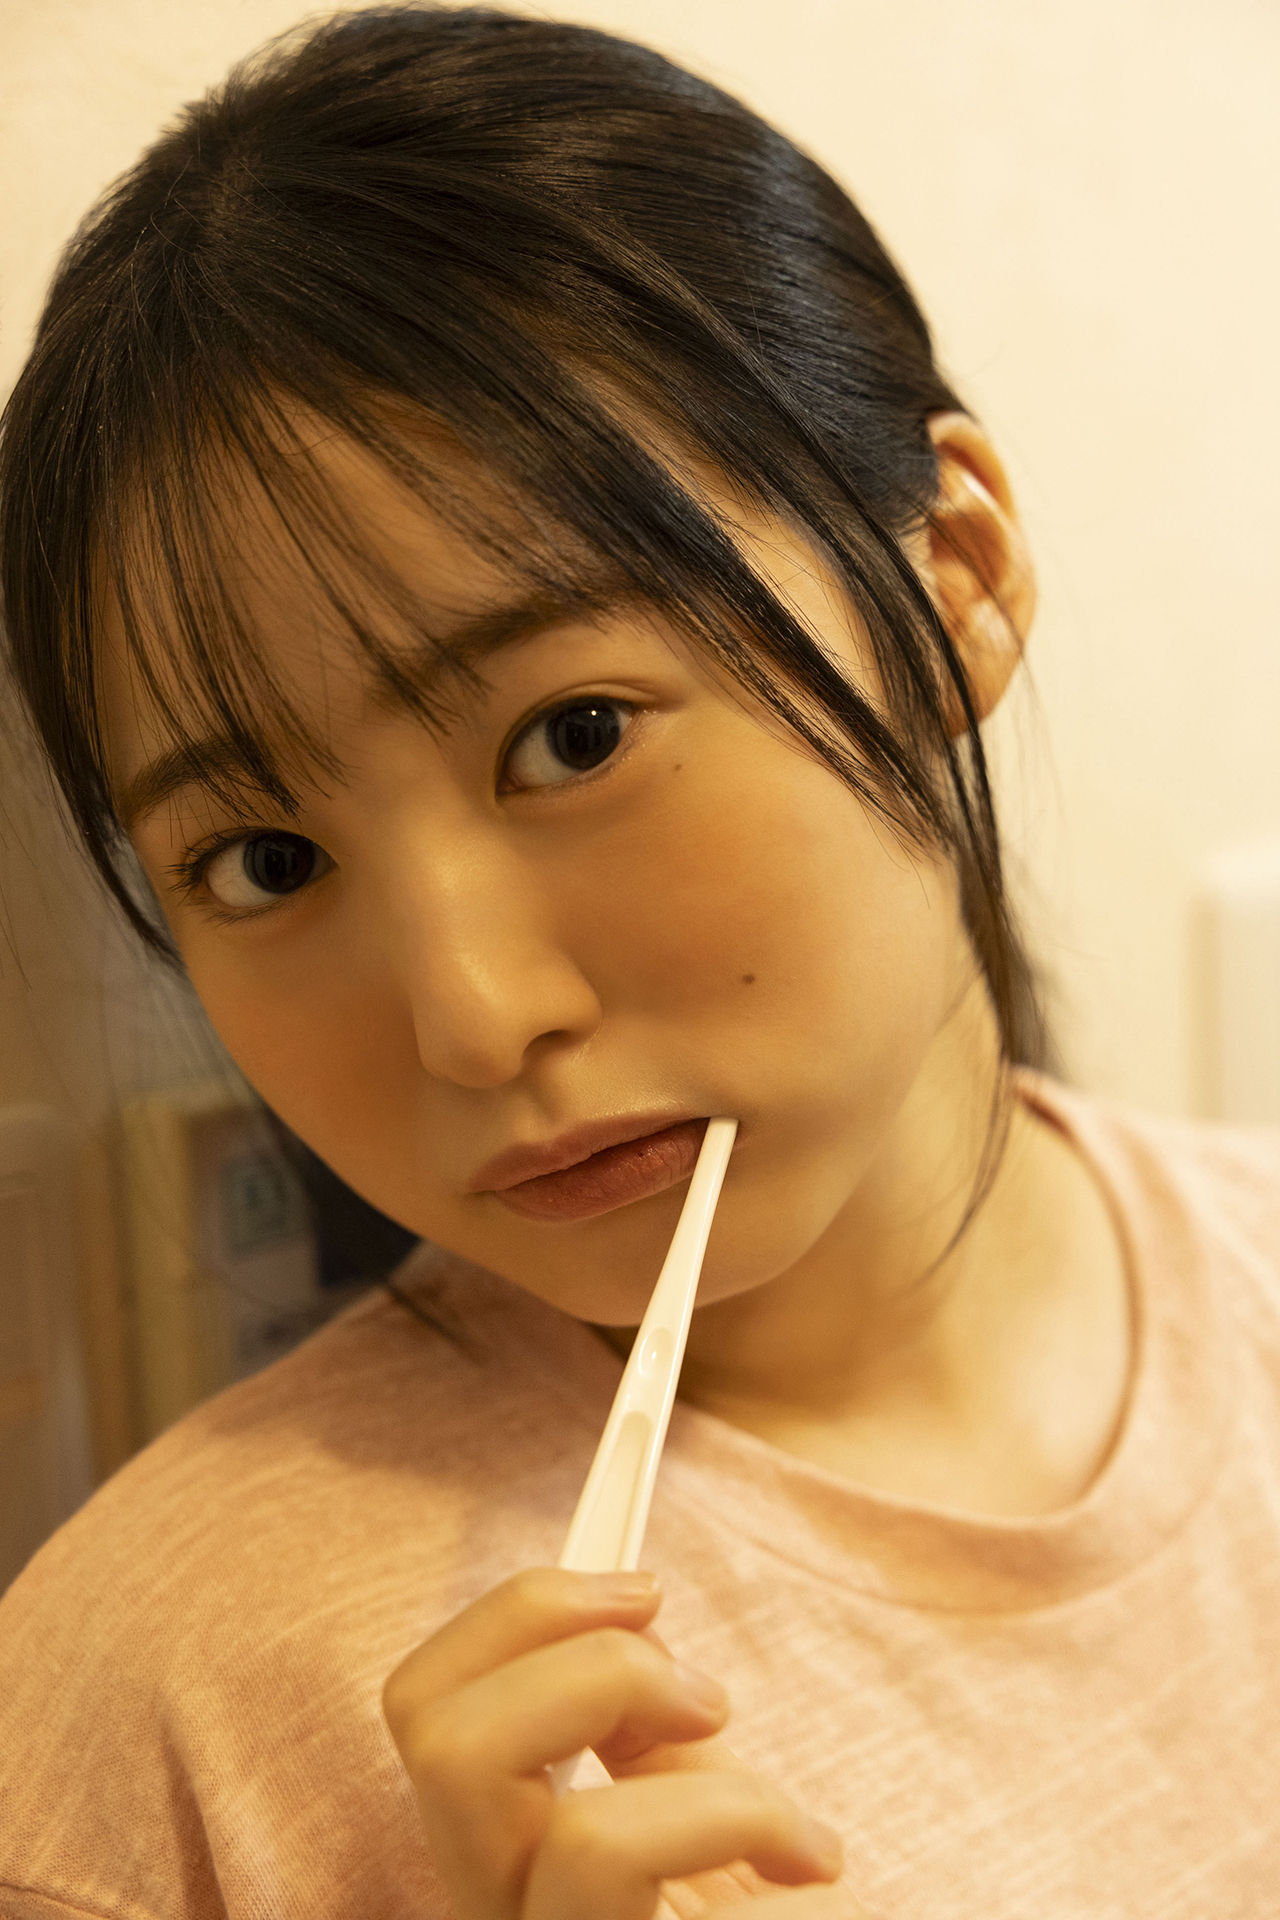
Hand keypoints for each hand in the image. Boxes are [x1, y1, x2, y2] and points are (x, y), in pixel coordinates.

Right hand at [381, 1566, 862, 1919]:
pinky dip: (762, 1837)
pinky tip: (816, 1869)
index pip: (423, 1705)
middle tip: (696, 1686)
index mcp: (493, 1860)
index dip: (517, 1607)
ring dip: (707, 1785)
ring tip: (778, 1815)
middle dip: (583, 1661)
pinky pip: (673, 1899)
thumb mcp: (679, 1828)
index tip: (642, 1563)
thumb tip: (636, 1620)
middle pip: (440, 1739)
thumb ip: (640, 1745)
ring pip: (580, 1846)